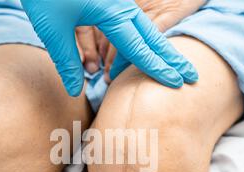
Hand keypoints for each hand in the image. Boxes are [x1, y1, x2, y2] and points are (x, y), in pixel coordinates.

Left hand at [20, 0, 197, 95]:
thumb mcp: (52, 29)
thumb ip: (67, 61)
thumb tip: (76, 90)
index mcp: (111, 12)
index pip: (139, 47)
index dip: (157, 67)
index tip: (176, 81)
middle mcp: (120, 6)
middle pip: (151, 36)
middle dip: (171, 57)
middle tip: (191, 75)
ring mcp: (116, 1)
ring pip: (141, 29)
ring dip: (156, 49)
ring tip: (173, 65)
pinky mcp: (107, 0)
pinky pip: (124, 23)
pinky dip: (132, 40)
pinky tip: (130, 53)